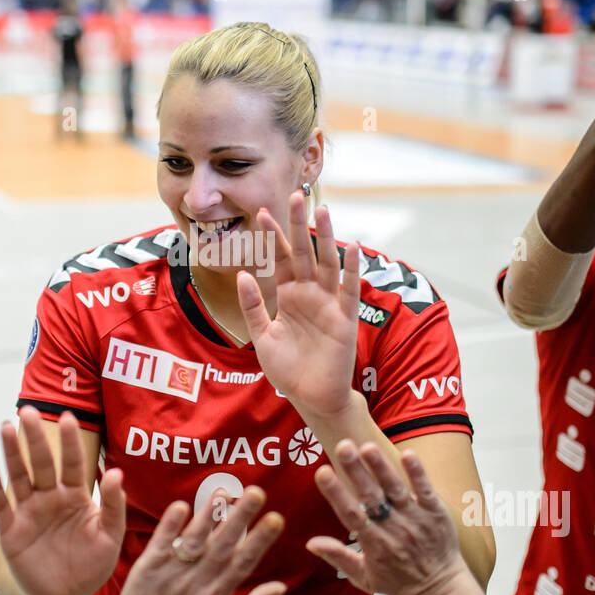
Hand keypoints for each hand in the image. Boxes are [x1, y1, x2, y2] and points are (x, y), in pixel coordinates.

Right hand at [0, 406, 125, 594]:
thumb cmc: (91, 565)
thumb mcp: (111, 536)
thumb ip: (115, 505)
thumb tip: (116, 472)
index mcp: (76, 496)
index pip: (74, 463)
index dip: (70, 442)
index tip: (68, 417)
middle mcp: (51, 498)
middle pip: (42, 463)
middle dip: (36, 438)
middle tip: (29, 411)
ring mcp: (29, 512)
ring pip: (20, 477)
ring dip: (12, 453)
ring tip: (7, 427)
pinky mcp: (11, 531)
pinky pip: (1, 505)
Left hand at [111, 487, 285, 594]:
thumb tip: (280, 586)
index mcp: (218, 594)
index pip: (244, 561)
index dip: (261, 539)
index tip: (275, 517)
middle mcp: (198, 580)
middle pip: (223, 544)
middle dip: (241, 517)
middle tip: (256, 492)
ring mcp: (173, 572)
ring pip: (194, 539)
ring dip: (208, 515)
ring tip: (222, 492)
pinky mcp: (149, 566)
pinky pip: (161, 542)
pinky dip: (170, 525)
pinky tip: (181, 506)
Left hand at [237, 191, 361, 416]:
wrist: (311, 398)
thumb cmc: (288, 370)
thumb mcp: (262, 337)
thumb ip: (252, 307)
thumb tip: (243, 274)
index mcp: (287, 297)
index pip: (279, 261)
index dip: (272, 239)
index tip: (262, 212)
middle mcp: (308, 295)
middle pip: (304, 253)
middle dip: (298, 226)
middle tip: (294, 196)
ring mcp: (327, 304)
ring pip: (326, 264)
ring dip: (325, 238)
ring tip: (322, 210)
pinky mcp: (344, 319)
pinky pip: (347, 290)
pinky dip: (350, 269)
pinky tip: (352, 246)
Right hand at [306, 440, 469, 594]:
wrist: (441, 588)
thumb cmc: (399, 581)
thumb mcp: (364, 577)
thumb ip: (338, 556)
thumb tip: (310, 542)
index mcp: (374, 544)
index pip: (351, 515)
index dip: (336, 493)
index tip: (321, 472)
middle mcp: (394, 529)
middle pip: (371, 497)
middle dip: (356, 471)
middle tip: (343, 446)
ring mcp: (416, 519)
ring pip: (396, 490)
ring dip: (382, 467)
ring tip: (367, 446)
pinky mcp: (436, 512)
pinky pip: (426, 490)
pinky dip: (417, 474)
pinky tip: (408, 454)